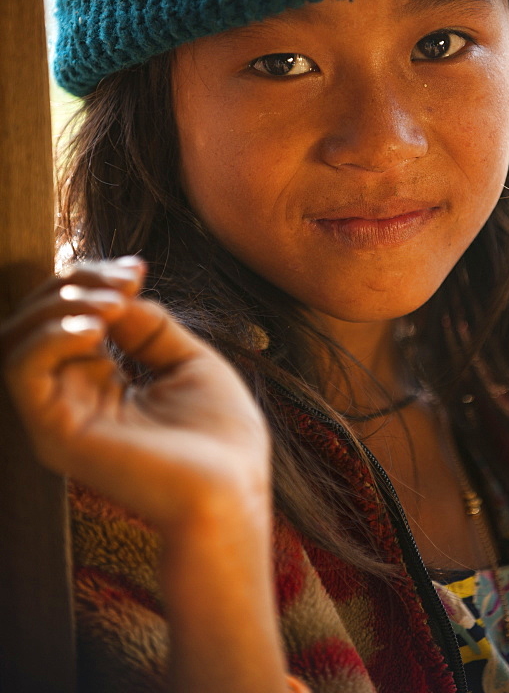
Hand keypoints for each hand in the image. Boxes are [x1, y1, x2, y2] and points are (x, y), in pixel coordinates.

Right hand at [0, 258, 271, 534]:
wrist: (233, 493)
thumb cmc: (222, 437)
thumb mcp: (187, 361)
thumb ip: (147, 326)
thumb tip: (114, 294)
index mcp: (101, 384)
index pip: (68, 319)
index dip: (93, 280)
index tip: (137, 268)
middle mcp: (71, 399)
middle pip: (35, 322)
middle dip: (75, 282)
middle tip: (123, 278)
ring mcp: (58, 418)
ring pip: (17, 340)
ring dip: (60, 304)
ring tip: (110, 303)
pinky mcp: (54, 433)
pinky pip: (22, 370)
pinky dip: (52, 335)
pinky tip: (97, 327)